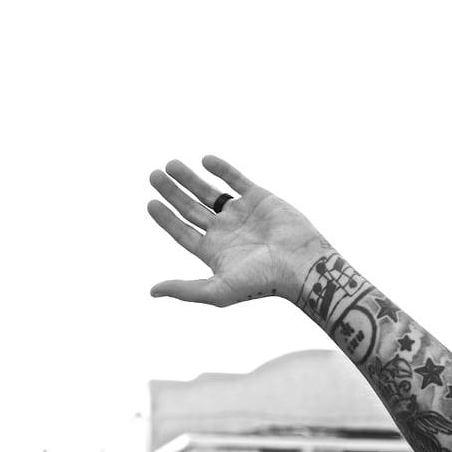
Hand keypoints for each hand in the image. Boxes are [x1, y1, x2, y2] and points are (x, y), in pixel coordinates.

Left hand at [147, 157, 327, 305]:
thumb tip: (152, 292)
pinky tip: (205, 159)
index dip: (165, 218)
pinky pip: (236, 179)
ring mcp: (242, 213)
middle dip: (172, 192)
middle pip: (190, 208)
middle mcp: (225, 231)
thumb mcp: (217, 291)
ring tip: (170, 164)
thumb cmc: (261, 282)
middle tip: (153, 175)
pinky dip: (221, 169)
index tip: (150, 203)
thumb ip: (184, 289)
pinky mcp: (260, 198)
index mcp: (213, 251)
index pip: (182, 231)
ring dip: (189, 178)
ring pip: (209, 191)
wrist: (301, 264)